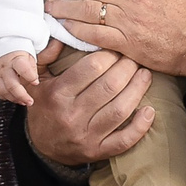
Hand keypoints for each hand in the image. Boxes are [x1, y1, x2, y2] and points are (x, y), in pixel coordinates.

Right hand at [0, 50, 38, 106]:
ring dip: (14, 98)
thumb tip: (35, 81)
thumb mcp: (29, 56)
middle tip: (30, 101)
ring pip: (3, 90)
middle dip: (22, 95)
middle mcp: (5, 67)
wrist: (1, 48)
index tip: (36, 82)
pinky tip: (13, 97)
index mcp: (16, 59)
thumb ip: (33, 68)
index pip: (22, 68)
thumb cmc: (17, 53)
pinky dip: (5, 97)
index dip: (30, 76)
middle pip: (11, 85)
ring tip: (23, 101)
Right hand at [24, 38, 155, 165]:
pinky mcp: (98, 151)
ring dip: (138, 89)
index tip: (117, 49)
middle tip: (134, 59)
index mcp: (58, 93)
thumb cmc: (44, 106)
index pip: (92, 67)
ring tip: (145, 74)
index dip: (110, 54)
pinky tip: (150, 111)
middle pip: (110, 85)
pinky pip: (124, 140)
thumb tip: (62, 33)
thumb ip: (44, 54)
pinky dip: (141, 126)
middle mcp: (72, 115)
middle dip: (128, 67)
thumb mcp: (35, 79)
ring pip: (120, 109)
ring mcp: (86, 136)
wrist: (42, 147)